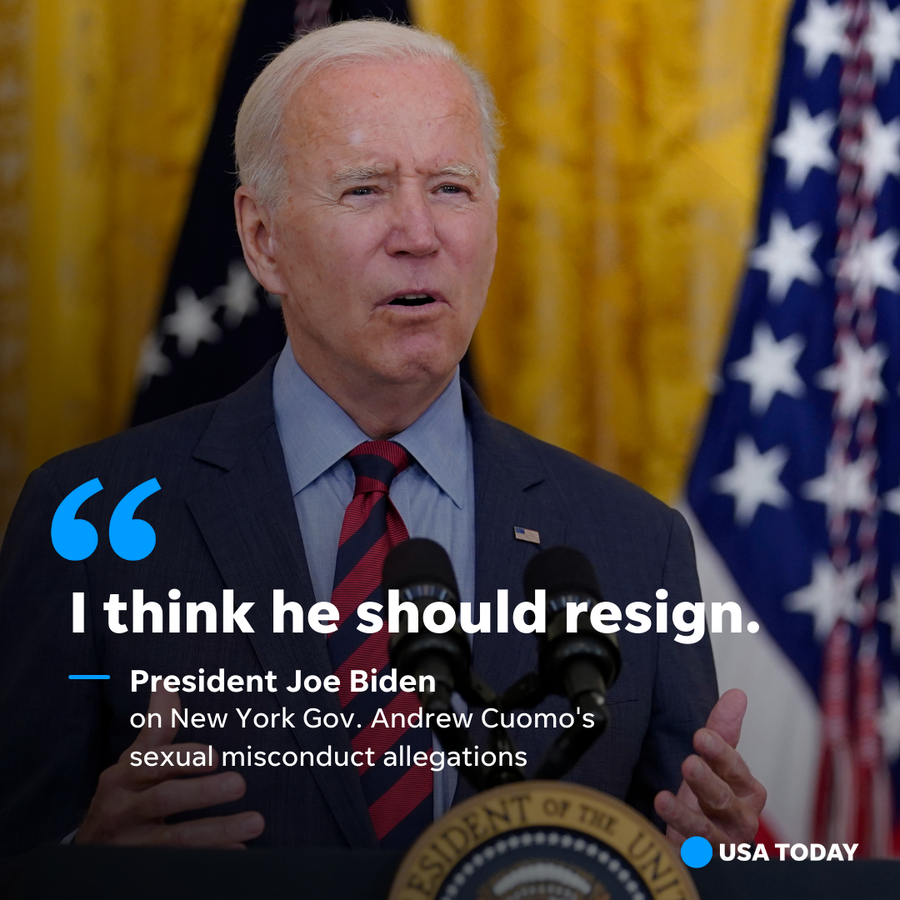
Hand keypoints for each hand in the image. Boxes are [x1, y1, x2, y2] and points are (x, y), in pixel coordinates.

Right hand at [74, 690, 263, 846]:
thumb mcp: (134, 761)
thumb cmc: (125, 794)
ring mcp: (133, 845)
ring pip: (176, 840)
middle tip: (239, 783)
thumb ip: (156, 726)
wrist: (92, 848)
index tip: (214, 755)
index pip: (152, 764)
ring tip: (255, 822)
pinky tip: (239, 850)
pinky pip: (181, 865)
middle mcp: (124, 811)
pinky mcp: (144, 869)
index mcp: (123, 777)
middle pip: (164, 800)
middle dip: (202, 793)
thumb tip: (166, 684)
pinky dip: (212, 859)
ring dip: (219, 831)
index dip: (182, 759)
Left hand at [654, 688, 765, 848]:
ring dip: (684, 815)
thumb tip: (737, 694)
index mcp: (747, 790)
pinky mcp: (705, 863)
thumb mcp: (716, 763)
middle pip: (723, 799)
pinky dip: (675, 844)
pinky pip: (690, 854)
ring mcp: (724, 844)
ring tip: (662, 799)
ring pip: (706, 832)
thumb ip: (724, 731)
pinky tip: (657, 832)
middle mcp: (741, 819)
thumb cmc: (712, 799)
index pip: (735, 768)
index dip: (719, 752)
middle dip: (706, 781)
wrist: (708, 844)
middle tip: (688, 763)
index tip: (700, 736)